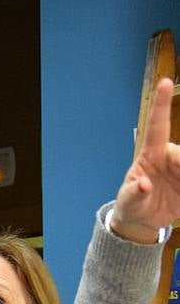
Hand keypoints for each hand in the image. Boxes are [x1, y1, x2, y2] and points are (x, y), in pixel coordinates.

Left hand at [112, 77, 179, 242]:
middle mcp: (170, 156)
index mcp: (151, 154)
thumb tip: (143, 184)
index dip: (160, 105)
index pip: (157, 125)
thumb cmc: (131, 204)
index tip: (164, 82)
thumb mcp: (128, 202)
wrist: (142, 220)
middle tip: (178, 174)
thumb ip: (134, 193)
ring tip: (177, 188)